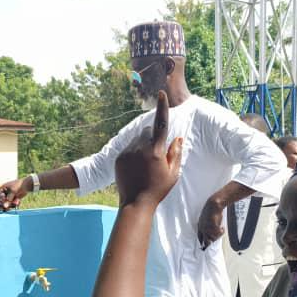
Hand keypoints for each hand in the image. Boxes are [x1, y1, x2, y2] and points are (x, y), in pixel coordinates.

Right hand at [0, 177, 32, 210]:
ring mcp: (9, 197)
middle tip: (3, 209)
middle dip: (1, 206)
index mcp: (2, 189)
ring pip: (6, 205)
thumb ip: (8, 199)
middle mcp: (4, 194)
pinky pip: (11, 205)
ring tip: (14, 203)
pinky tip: (18, 201)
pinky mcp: (13, 200)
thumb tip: (4, 207)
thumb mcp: (13, 191)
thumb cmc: (19, 185)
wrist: (27, 185)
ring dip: (9, 206)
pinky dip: (14, 205)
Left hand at [114, 91, 182, 207]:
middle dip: (152, 138)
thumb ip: (176, 153)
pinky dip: (133, 153)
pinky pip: (128, 148)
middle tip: (155, 157)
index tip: (161, 94)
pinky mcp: (119, 157)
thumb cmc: (158, 189)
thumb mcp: (173, 173)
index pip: (161, 124)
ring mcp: (127, 151)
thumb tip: (177, 137)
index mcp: (155, 151)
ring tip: (144, 165)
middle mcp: (140, 148)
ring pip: (137, 139)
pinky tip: (136, 168)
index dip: (162, 107)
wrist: (135, 202)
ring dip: (142, 146)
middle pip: (147, 132)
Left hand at [197, 199, 224, 248]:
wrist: (214, 205)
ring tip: (221, 229)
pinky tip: (222, 227)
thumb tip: (210, 235)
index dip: (202, 242)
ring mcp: (207, 228)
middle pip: (206, 241)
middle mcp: (202, 228)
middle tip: (215, 241)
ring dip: (219, 235)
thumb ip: (207, 226)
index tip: (204, 246)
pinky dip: (222, 231)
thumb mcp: (206, 219)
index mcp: (200, 226)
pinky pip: (219, 233)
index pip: (199, 237)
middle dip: (211, 242)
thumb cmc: (212, 211)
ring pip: (214, 238)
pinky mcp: (213, 227)